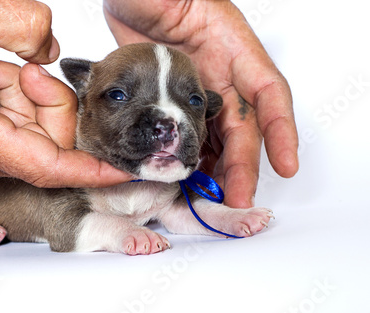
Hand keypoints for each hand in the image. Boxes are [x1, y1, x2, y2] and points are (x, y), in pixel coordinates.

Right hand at [0, 0, 130, 186]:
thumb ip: (29, 26)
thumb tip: (51, 51)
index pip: (47, 166)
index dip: (90, 170)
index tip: (121, 172)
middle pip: (36, 146)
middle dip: (44, 104)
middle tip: (24, 66)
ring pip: (17, 138)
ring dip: (16, 98)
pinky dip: (0, 103)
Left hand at [104, 0, 298, 206]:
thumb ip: (180, 16)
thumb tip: (179, 34)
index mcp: (231, 48)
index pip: (267, 92)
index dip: (281, 130)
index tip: (286, 164)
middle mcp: (221, 73)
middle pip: (241, 125)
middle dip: (243, 165)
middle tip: (237, 199)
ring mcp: (200, 87)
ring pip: (218, 134)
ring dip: (221, 166)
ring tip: (215, 197)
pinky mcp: (178, 97)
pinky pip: (192, 131)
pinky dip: (193, 154)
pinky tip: (188, 174)